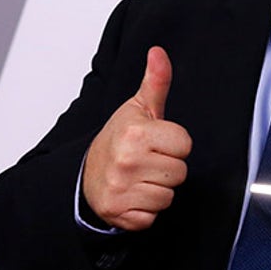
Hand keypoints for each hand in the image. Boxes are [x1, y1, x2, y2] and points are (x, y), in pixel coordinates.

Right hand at [82, 46, 192, 230]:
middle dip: (168, 167)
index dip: (175, 144)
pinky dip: (145, 210)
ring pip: (168, 196)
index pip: (185, 145)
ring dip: (158, 189)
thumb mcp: (137, 108)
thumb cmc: (118, 139)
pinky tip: (133, 195)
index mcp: (136, 133)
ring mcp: (121, 189)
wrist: (85, 174)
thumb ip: (155, 81)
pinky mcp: (119, 213)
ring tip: (140, 178)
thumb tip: (159, 52)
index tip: (157, 142)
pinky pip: (152, 216)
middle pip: (180, 173)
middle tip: (148, 161)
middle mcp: (127, 161)